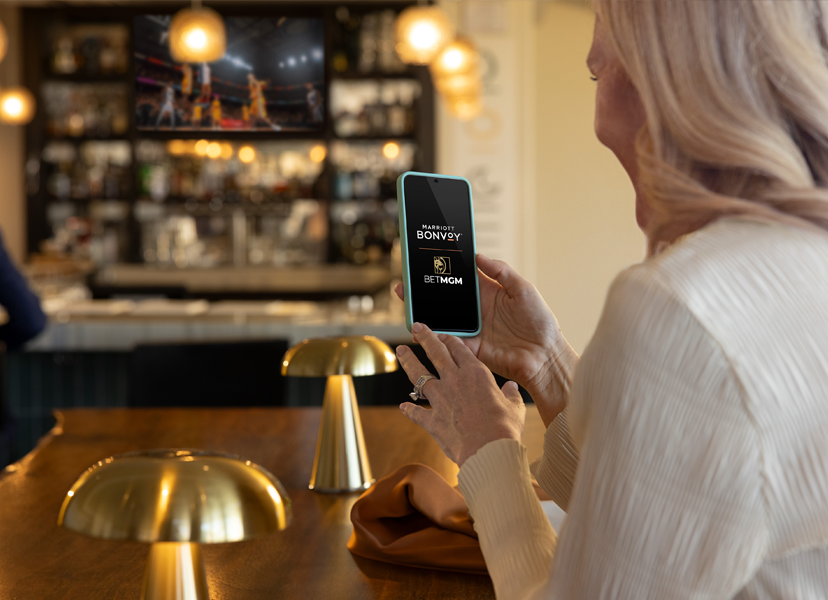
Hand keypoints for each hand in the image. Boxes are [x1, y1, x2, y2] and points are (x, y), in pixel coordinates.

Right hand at [394, 254, 576, 423]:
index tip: (425, 262)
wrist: (546, 356)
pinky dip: (434, 337)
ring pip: (441, 320)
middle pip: (444, 300)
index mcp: (488, 293)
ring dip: (423, 314)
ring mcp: (472, 330)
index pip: (460, 279)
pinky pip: (449, 342)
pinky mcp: (471, 349)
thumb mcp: (523, 289)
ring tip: (408, 304)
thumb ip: (501, 271)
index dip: (443, 272)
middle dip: (424, 293)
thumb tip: (478, 256)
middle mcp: (476, 311)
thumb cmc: (540, 322)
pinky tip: (421, 329)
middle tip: (405, 284)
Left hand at [396, 323, 524, 465]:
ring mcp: (440, 400)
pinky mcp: (432, 420)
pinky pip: (417, 412)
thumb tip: (511, 388)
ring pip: (419, 375)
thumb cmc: (504, 428)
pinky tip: (404, 406)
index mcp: (475, 373)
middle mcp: (454, 381)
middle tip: (416, 326)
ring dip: (409, 362)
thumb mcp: (514, 407)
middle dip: (425, 337)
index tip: (444, 335)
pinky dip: (410, 409)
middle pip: (436, 353)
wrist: (488, 451)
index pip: (460, 349)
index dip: (451, 340)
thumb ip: (511, 394)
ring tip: (401, 351)